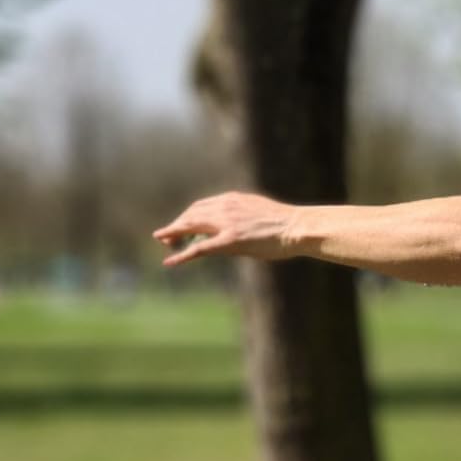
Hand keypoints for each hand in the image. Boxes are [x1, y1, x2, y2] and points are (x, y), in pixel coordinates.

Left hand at [153, 192, 296, 266]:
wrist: (297, 227)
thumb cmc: (284, 225)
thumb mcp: (257, 214)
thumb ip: (241, 218)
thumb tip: (235, 227)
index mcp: (232, 199)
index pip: (201, 206)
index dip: (187, 216)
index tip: (180, 225)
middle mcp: (225, 207)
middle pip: (191, 214)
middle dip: (176, 225)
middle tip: (164, 236)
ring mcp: (226, 223)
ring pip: (191, 227)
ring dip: (174, 236)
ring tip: (163, 244)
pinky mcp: (229, 240)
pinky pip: (199, 248)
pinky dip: (182, 254)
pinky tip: (170, 261)